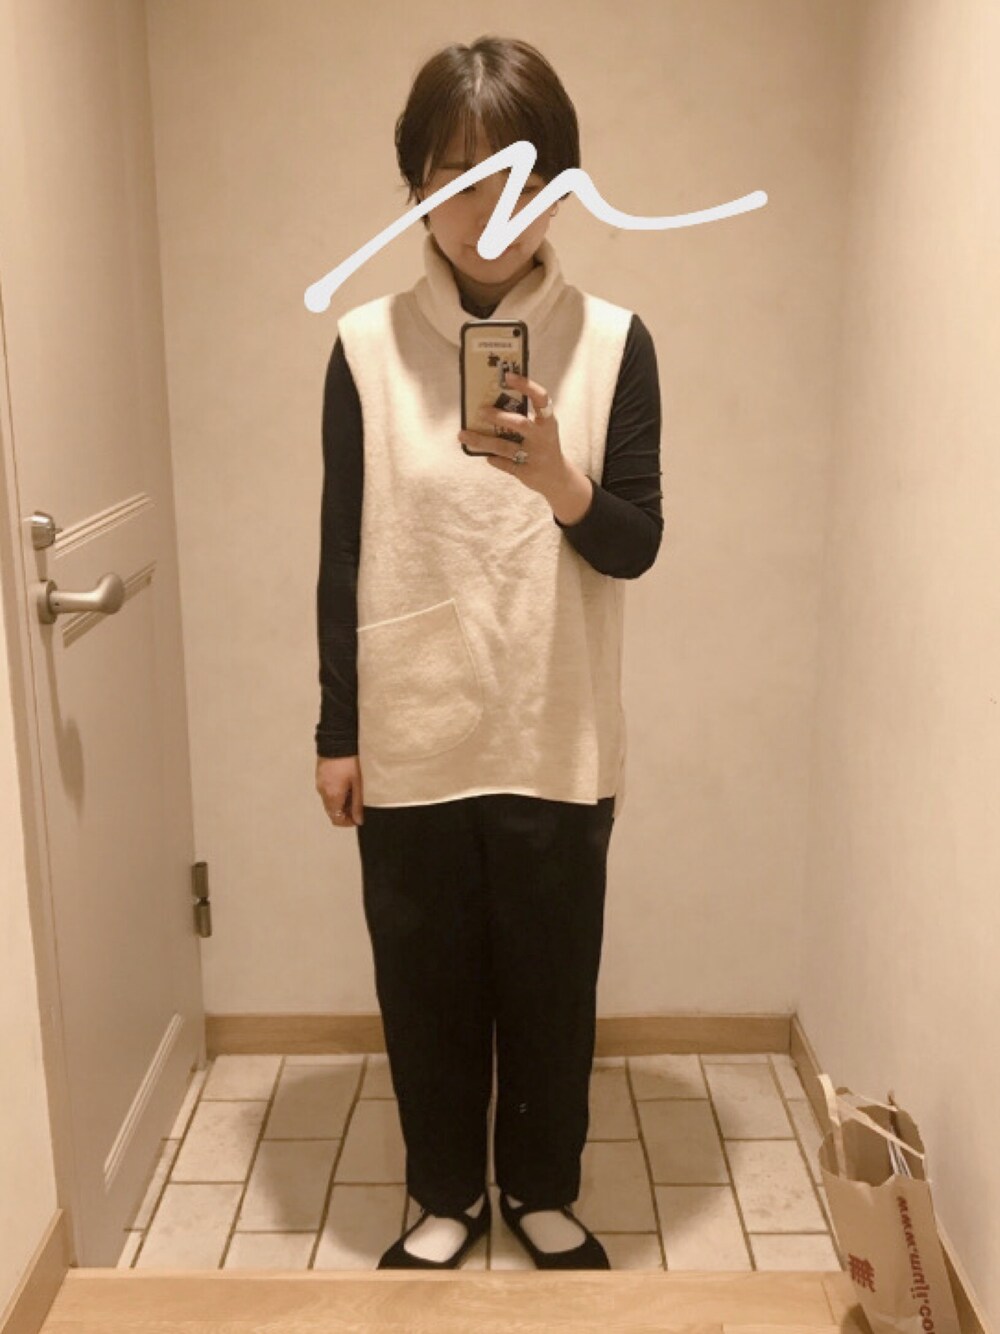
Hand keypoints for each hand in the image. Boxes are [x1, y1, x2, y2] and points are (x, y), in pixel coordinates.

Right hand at [315, 754, 364, 826]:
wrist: (338, 738)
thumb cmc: (350, 759)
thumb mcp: (359, 783)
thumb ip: (358, 803)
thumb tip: (359, 820)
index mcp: (332, 795)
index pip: (336, 819)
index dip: (348, 822)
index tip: (359, 816)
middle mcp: (322, 791)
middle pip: (332, 810)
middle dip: (346, 810)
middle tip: (359, 801)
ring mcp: (320, 782)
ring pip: (330, 799)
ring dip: (342, 800)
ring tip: (355, 788)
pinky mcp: (320, 774)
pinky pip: (327, 789)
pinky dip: (336, 790)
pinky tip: (347, 780)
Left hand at [456, 371, 568, 498]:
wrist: (557, 477)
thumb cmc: (542, 445)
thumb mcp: (541, 429)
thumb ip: (524, 416)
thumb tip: (491, 403)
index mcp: (548, 421)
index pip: (540, 398)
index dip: (525, 385)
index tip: (507, 376)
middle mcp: (543, 437)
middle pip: (519, 424)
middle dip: (498, 417)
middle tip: (480, 411)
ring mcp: (535, 456)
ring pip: (504, 447)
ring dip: (482, 440)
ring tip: (463, 435)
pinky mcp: (527, 472)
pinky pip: (505, 464)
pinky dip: (494, 459)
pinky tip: (485, 455)